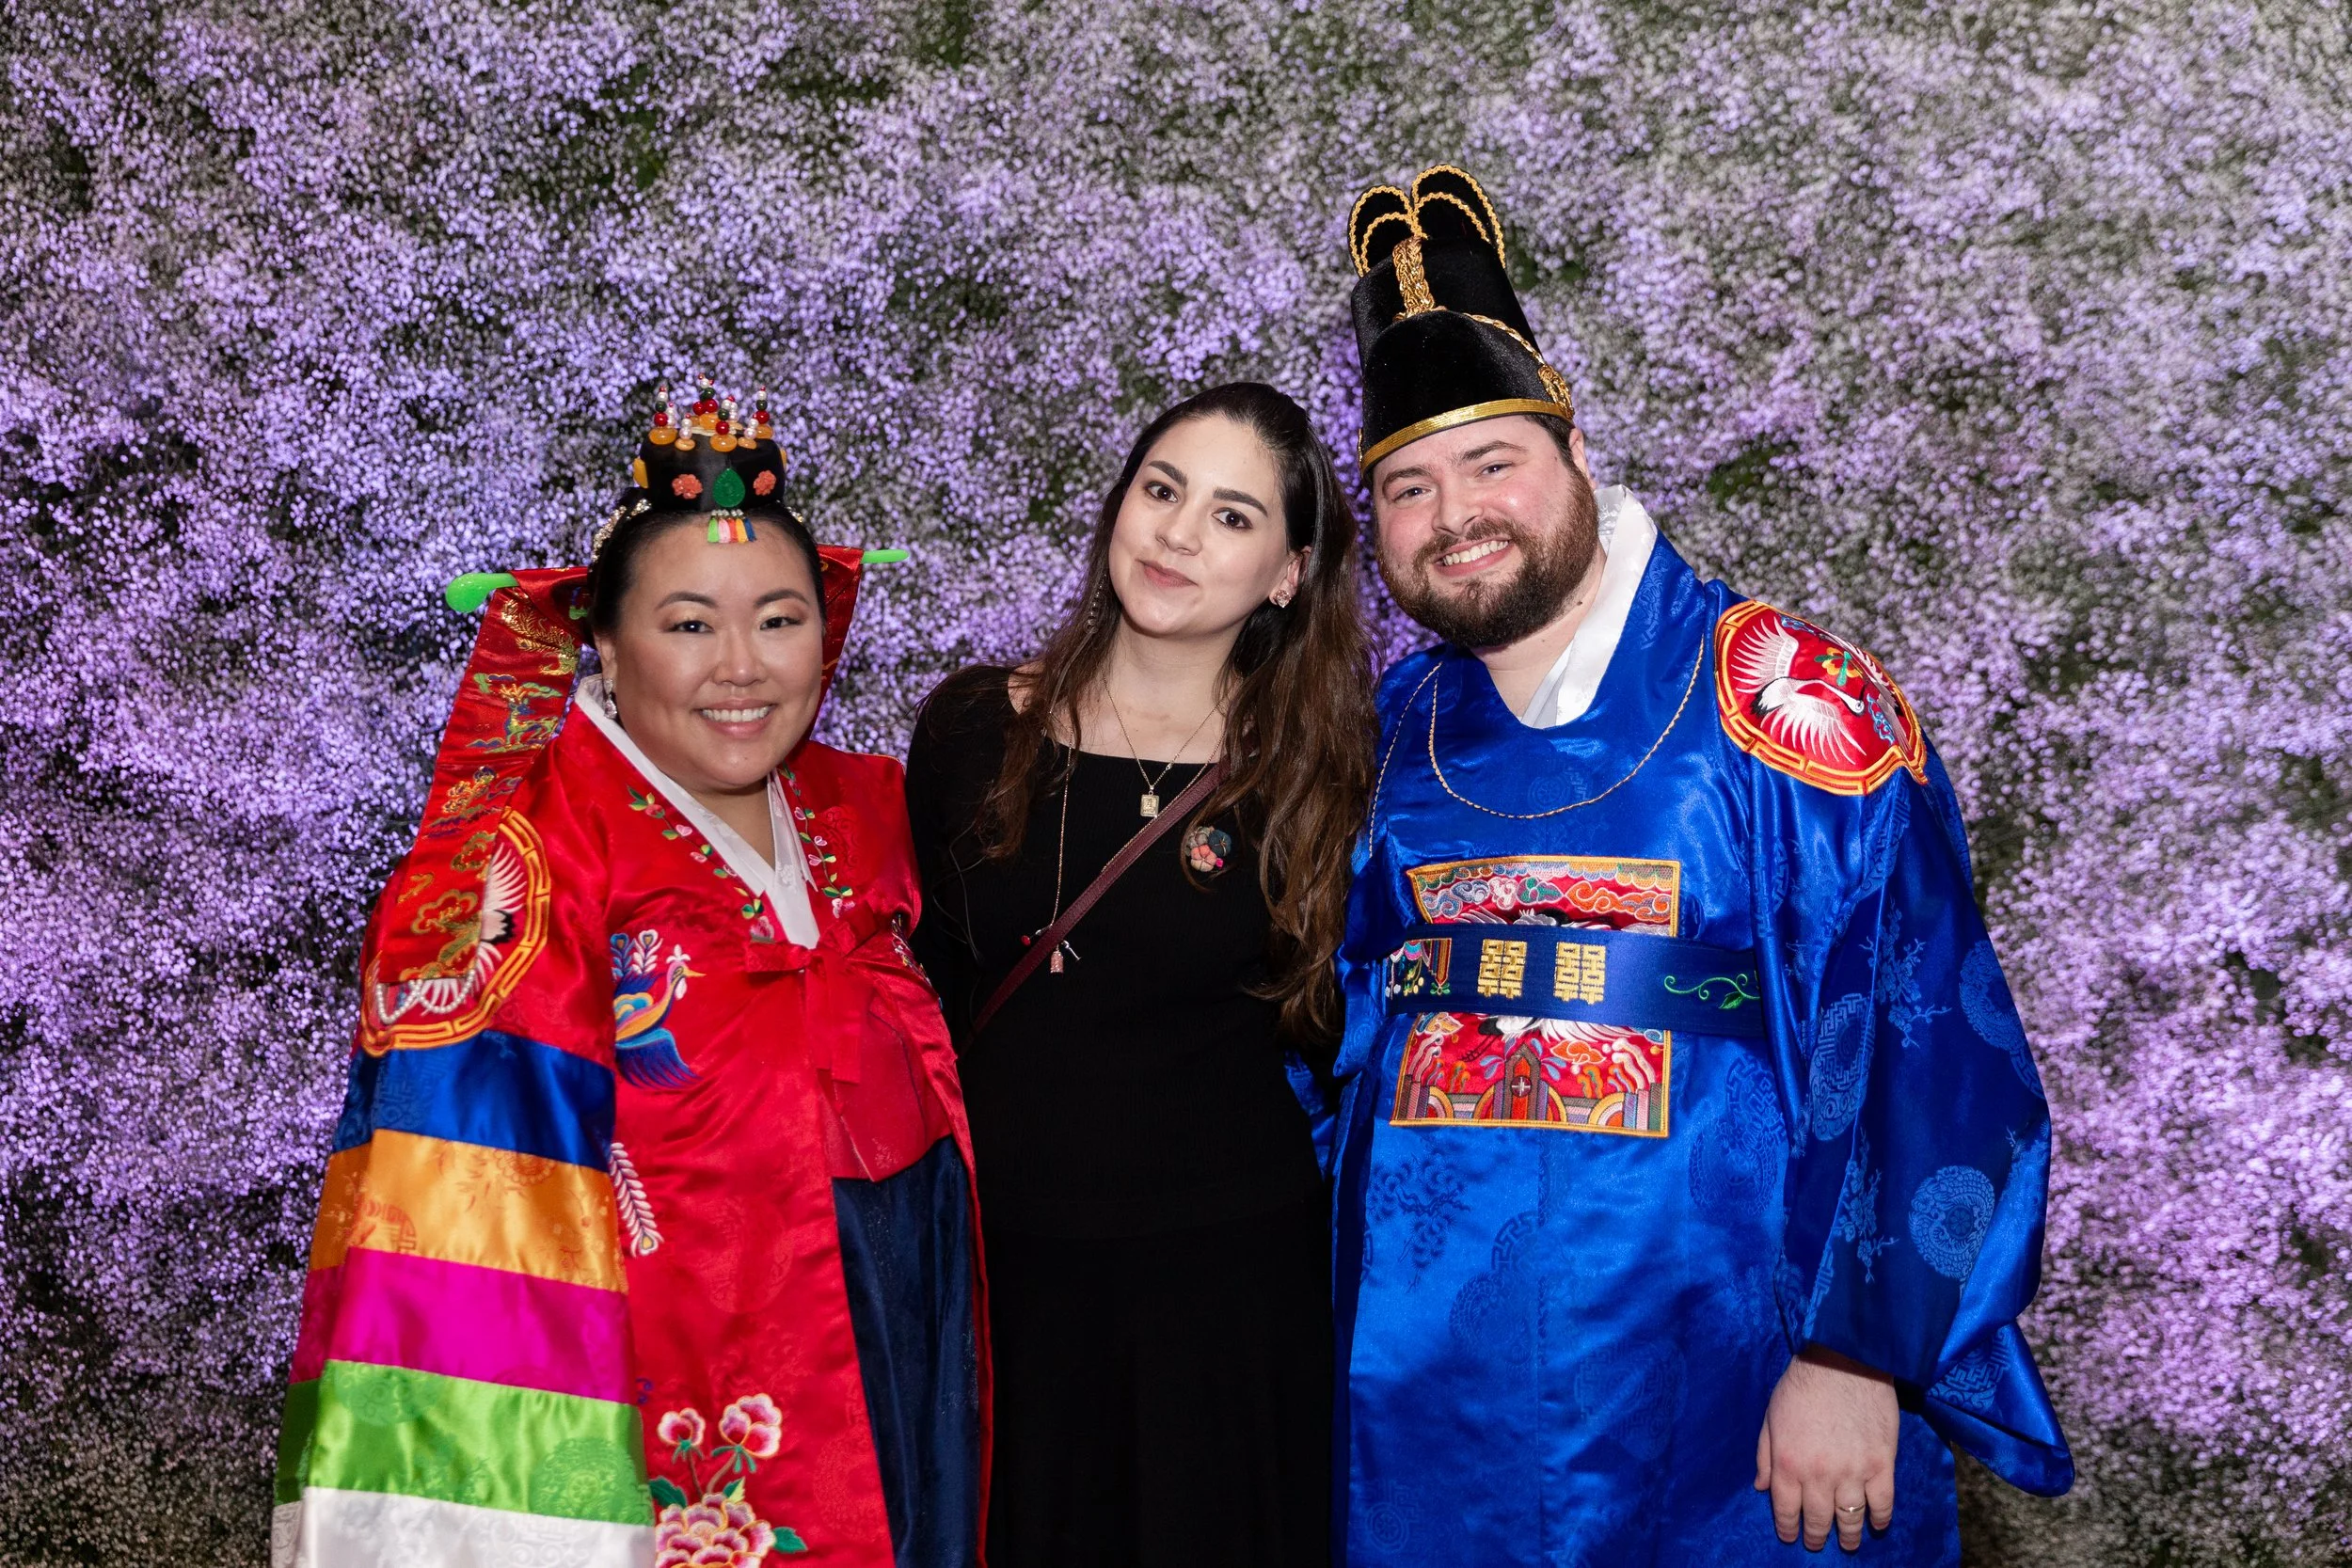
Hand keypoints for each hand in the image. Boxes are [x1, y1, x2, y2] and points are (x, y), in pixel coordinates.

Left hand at [1754, 1345, 1898, 1550]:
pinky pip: (1883, 1503)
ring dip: (1848, 1536)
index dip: (1788, 1528)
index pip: (1786, 1510)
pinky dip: (1880, 1518)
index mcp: (1788, 1463)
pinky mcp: (1882, 1464)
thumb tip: (1761, 1486)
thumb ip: (1765, 1454)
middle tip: (1817, 1543)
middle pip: (1817, 1519)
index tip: (1791, 1537)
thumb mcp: (1771, 1417)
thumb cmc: (1801, 1385)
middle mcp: (1819, 1475)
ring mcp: (1853, 1472)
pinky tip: (1876, 1524)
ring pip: (1850, 1518)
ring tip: (1847, 1544)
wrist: (1843, 1360)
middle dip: (1816, 1536)